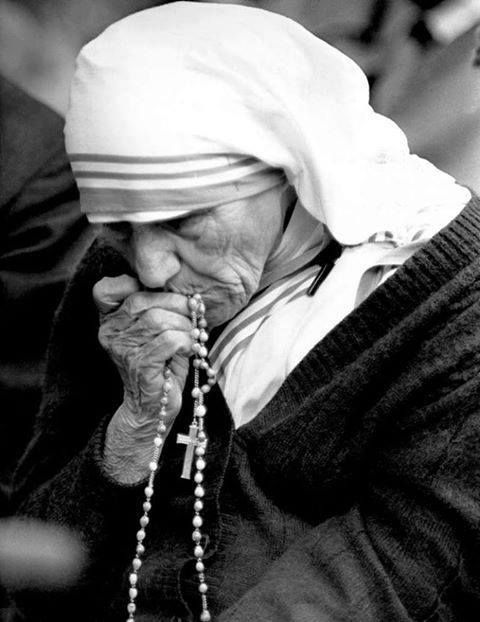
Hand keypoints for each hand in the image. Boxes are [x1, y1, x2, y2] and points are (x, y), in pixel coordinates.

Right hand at [93, 275, 192, 482]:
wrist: (152, 407)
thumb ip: (157, 306)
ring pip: (159, 319)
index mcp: (109, 321)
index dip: (130, 284)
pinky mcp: (140, 365)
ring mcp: (122, 350)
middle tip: (192, 314)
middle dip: (175, 303)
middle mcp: (110, 333)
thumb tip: (186, 291)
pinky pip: (169, 340)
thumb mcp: (153, 331)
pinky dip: (186, 341)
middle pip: (142, 299)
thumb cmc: (159, 363)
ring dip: (184, 325)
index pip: (105, 290)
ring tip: (192, 335)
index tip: (159, 293)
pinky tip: (189, 349)